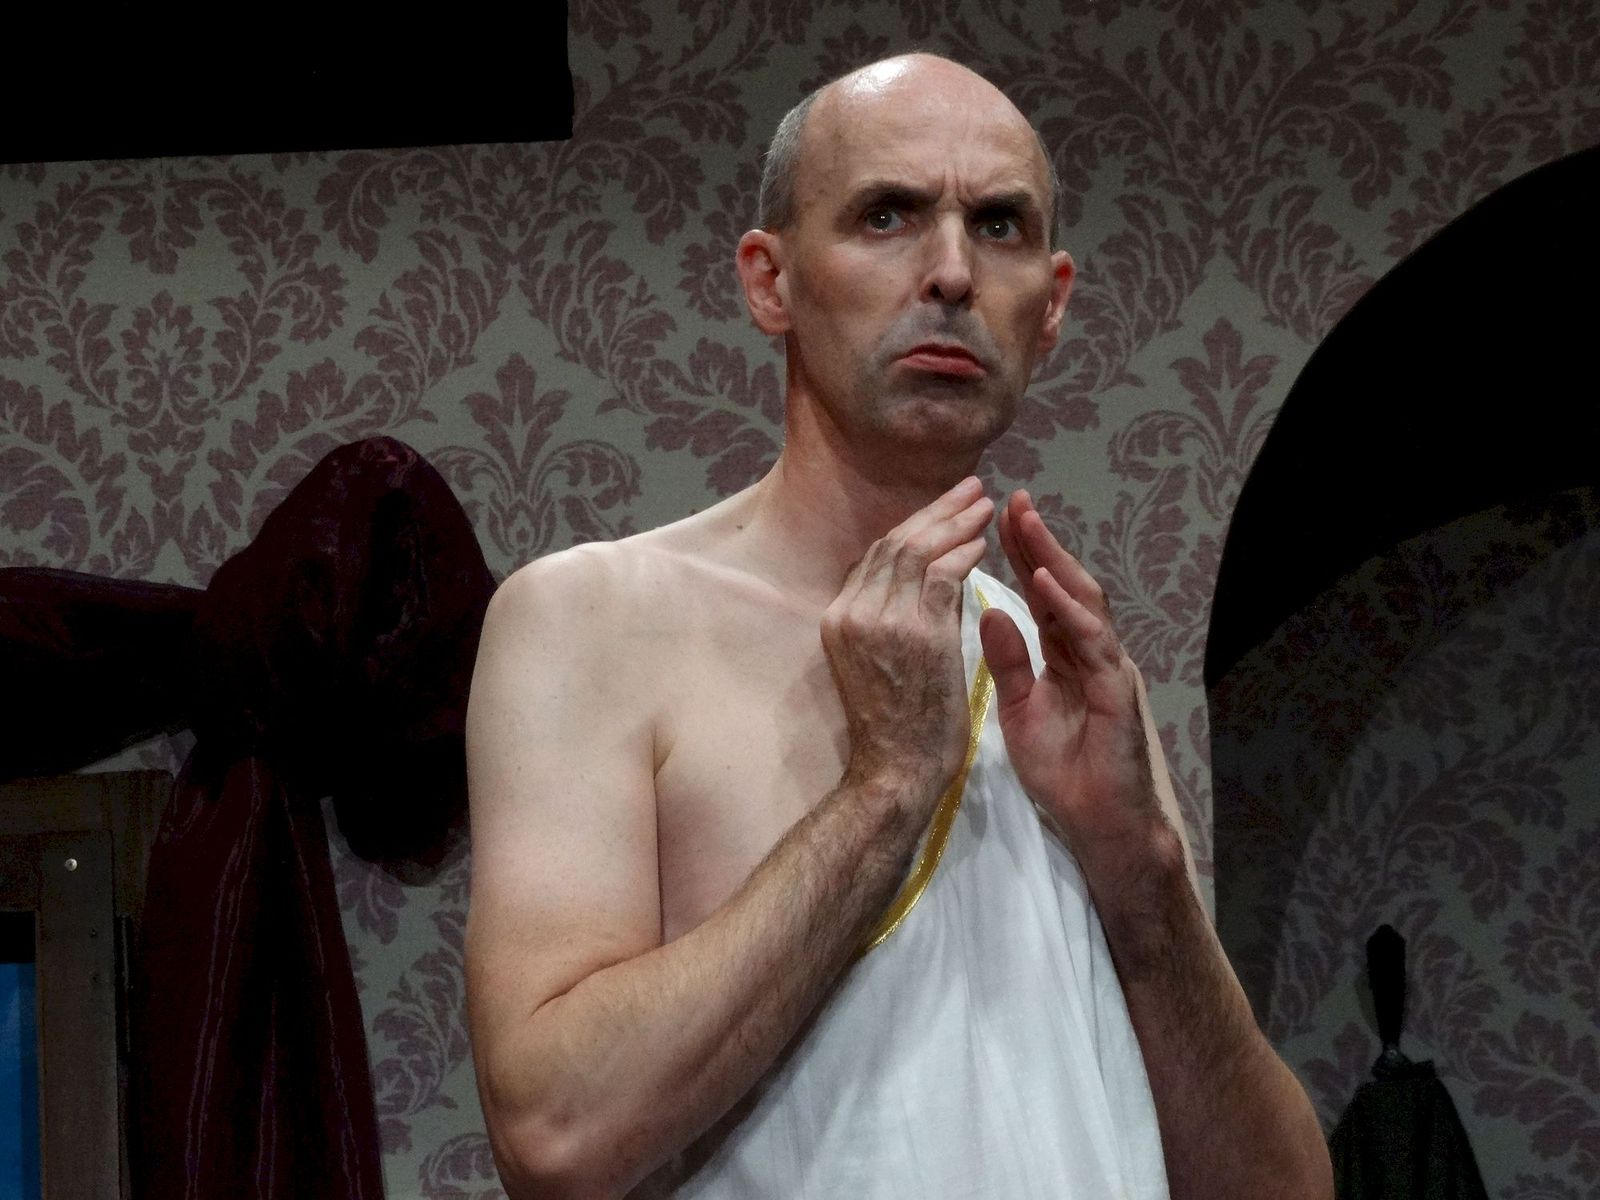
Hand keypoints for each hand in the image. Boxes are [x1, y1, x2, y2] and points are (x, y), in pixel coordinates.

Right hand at [821, 476, 992, 807]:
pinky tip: (985, 544)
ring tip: (985, 506)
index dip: (914, 525)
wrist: (896, 774)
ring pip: (917, 551)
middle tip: (971, 489)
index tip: (944, 507)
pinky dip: (964, 555)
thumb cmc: (896, 728)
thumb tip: (934, 577)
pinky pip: (941, 578)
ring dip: (955, 523)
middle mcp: (852, 612)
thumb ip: (898, 618)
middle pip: (894, 543)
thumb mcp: (880, 662)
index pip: (877, 555)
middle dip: (937, 511)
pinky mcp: (916, 635)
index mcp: (838, 618)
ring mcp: (882, 622)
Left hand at [978, 490, 1168, 879]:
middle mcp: (1089, 650)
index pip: (1038, 593)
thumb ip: (1005, 663)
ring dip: (1053, 560)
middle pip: (1062, 584)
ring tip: (1027, 523)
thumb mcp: (1018, 711)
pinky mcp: (1117, 688)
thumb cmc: (1062, 772)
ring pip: (1082, 600)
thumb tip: (985, 611)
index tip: (990, 517)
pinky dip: (1069, 610)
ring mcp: (1107, 665)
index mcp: (1063, 653)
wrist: (1099, 823)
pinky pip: (1092, 641)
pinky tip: (1045, 584)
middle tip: (1011, 499)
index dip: (1018, 554)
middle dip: (1037, 541)